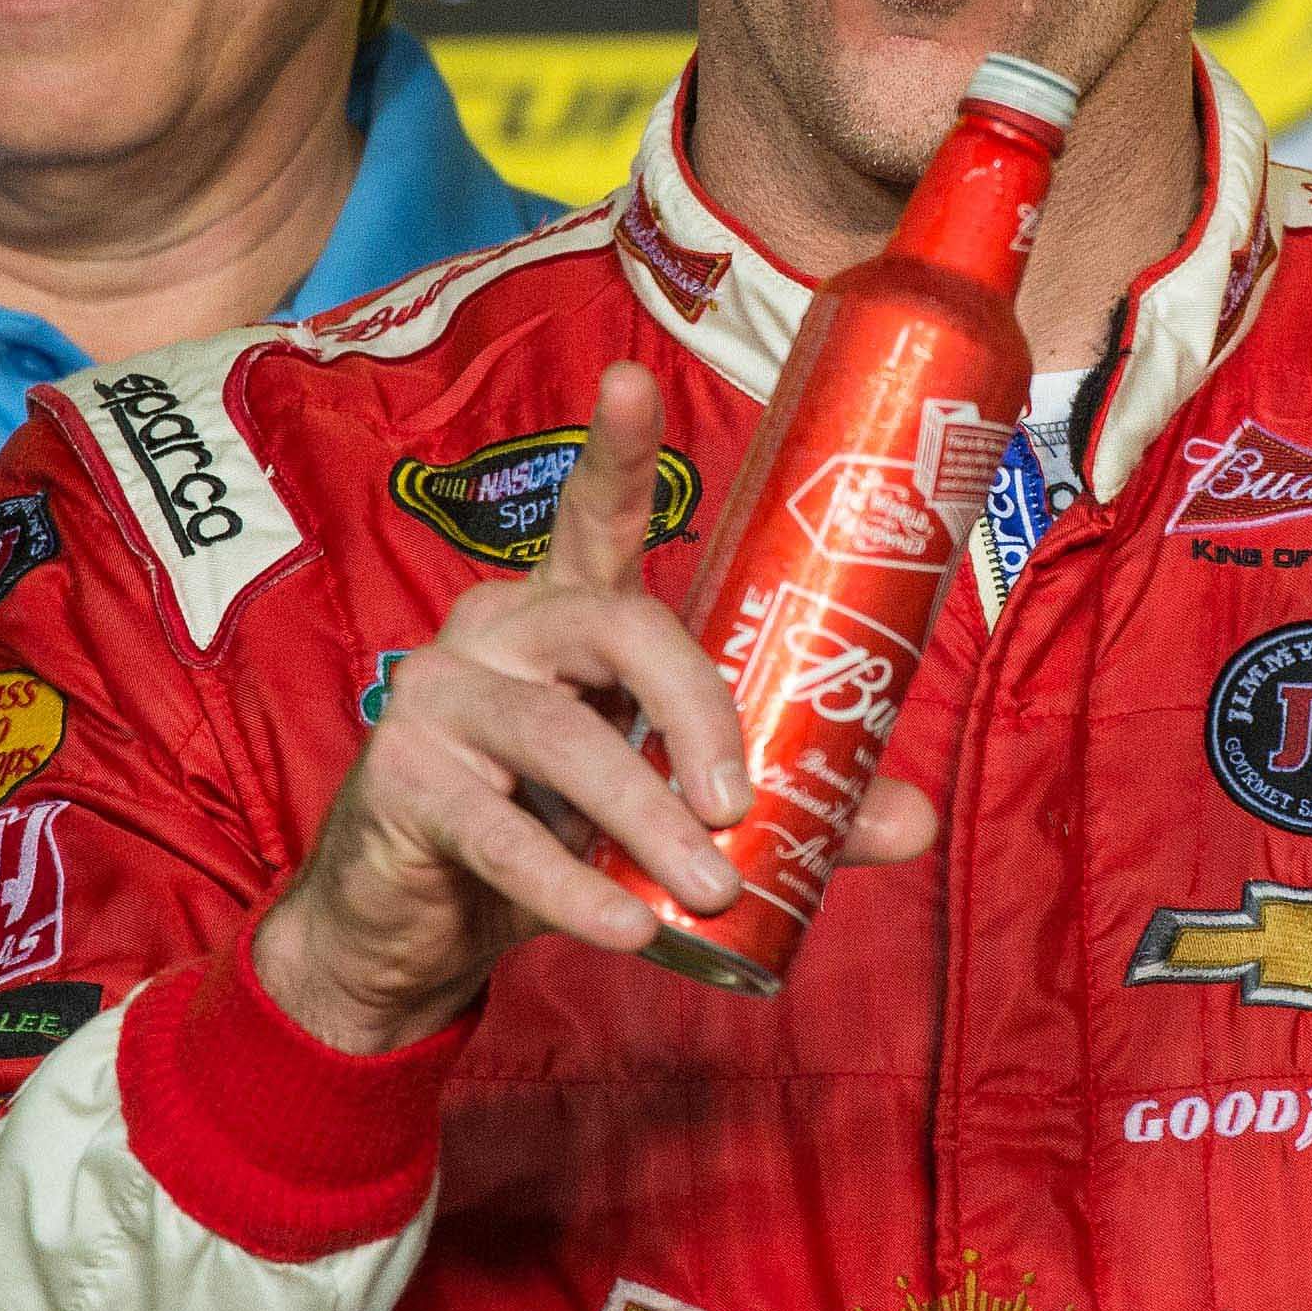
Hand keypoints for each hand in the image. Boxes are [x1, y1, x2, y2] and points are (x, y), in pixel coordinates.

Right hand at [255, 364, 937, 1049]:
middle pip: (614, 627)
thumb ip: (787, 806)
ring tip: (712, 891)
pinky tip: (629, 930)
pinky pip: (504, 833)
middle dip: (697, 713)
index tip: (629, 380)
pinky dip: (576, 888)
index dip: (616, 451)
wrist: (417, 927)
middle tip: (744, 806)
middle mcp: (500, 630)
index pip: (597, 517)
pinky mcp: (401, 779)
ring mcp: (438, 696)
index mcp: (569, 615)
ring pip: (562, 738)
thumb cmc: (554, 834)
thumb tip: (911, 821)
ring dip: (649, 818)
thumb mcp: (670, 810)